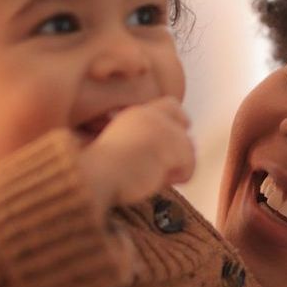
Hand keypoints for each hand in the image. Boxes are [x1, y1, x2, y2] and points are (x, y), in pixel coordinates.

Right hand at [78, 99, 194, 212]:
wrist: (96, 176)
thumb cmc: (101, 171)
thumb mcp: (121, 146)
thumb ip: (142, 141)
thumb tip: (166, 155)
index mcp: (136, 114)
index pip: (170, 105)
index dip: (179, 121)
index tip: (181, 135)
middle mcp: (152, 116)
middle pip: (185, 127)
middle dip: (182, 147)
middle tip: (167, 168)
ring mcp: (163, 129)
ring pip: (189, 150)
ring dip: (175, 167)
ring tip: (152, 176)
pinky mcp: (171, 145)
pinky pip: (189, 167)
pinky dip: (177, 178)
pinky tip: (157, 181)